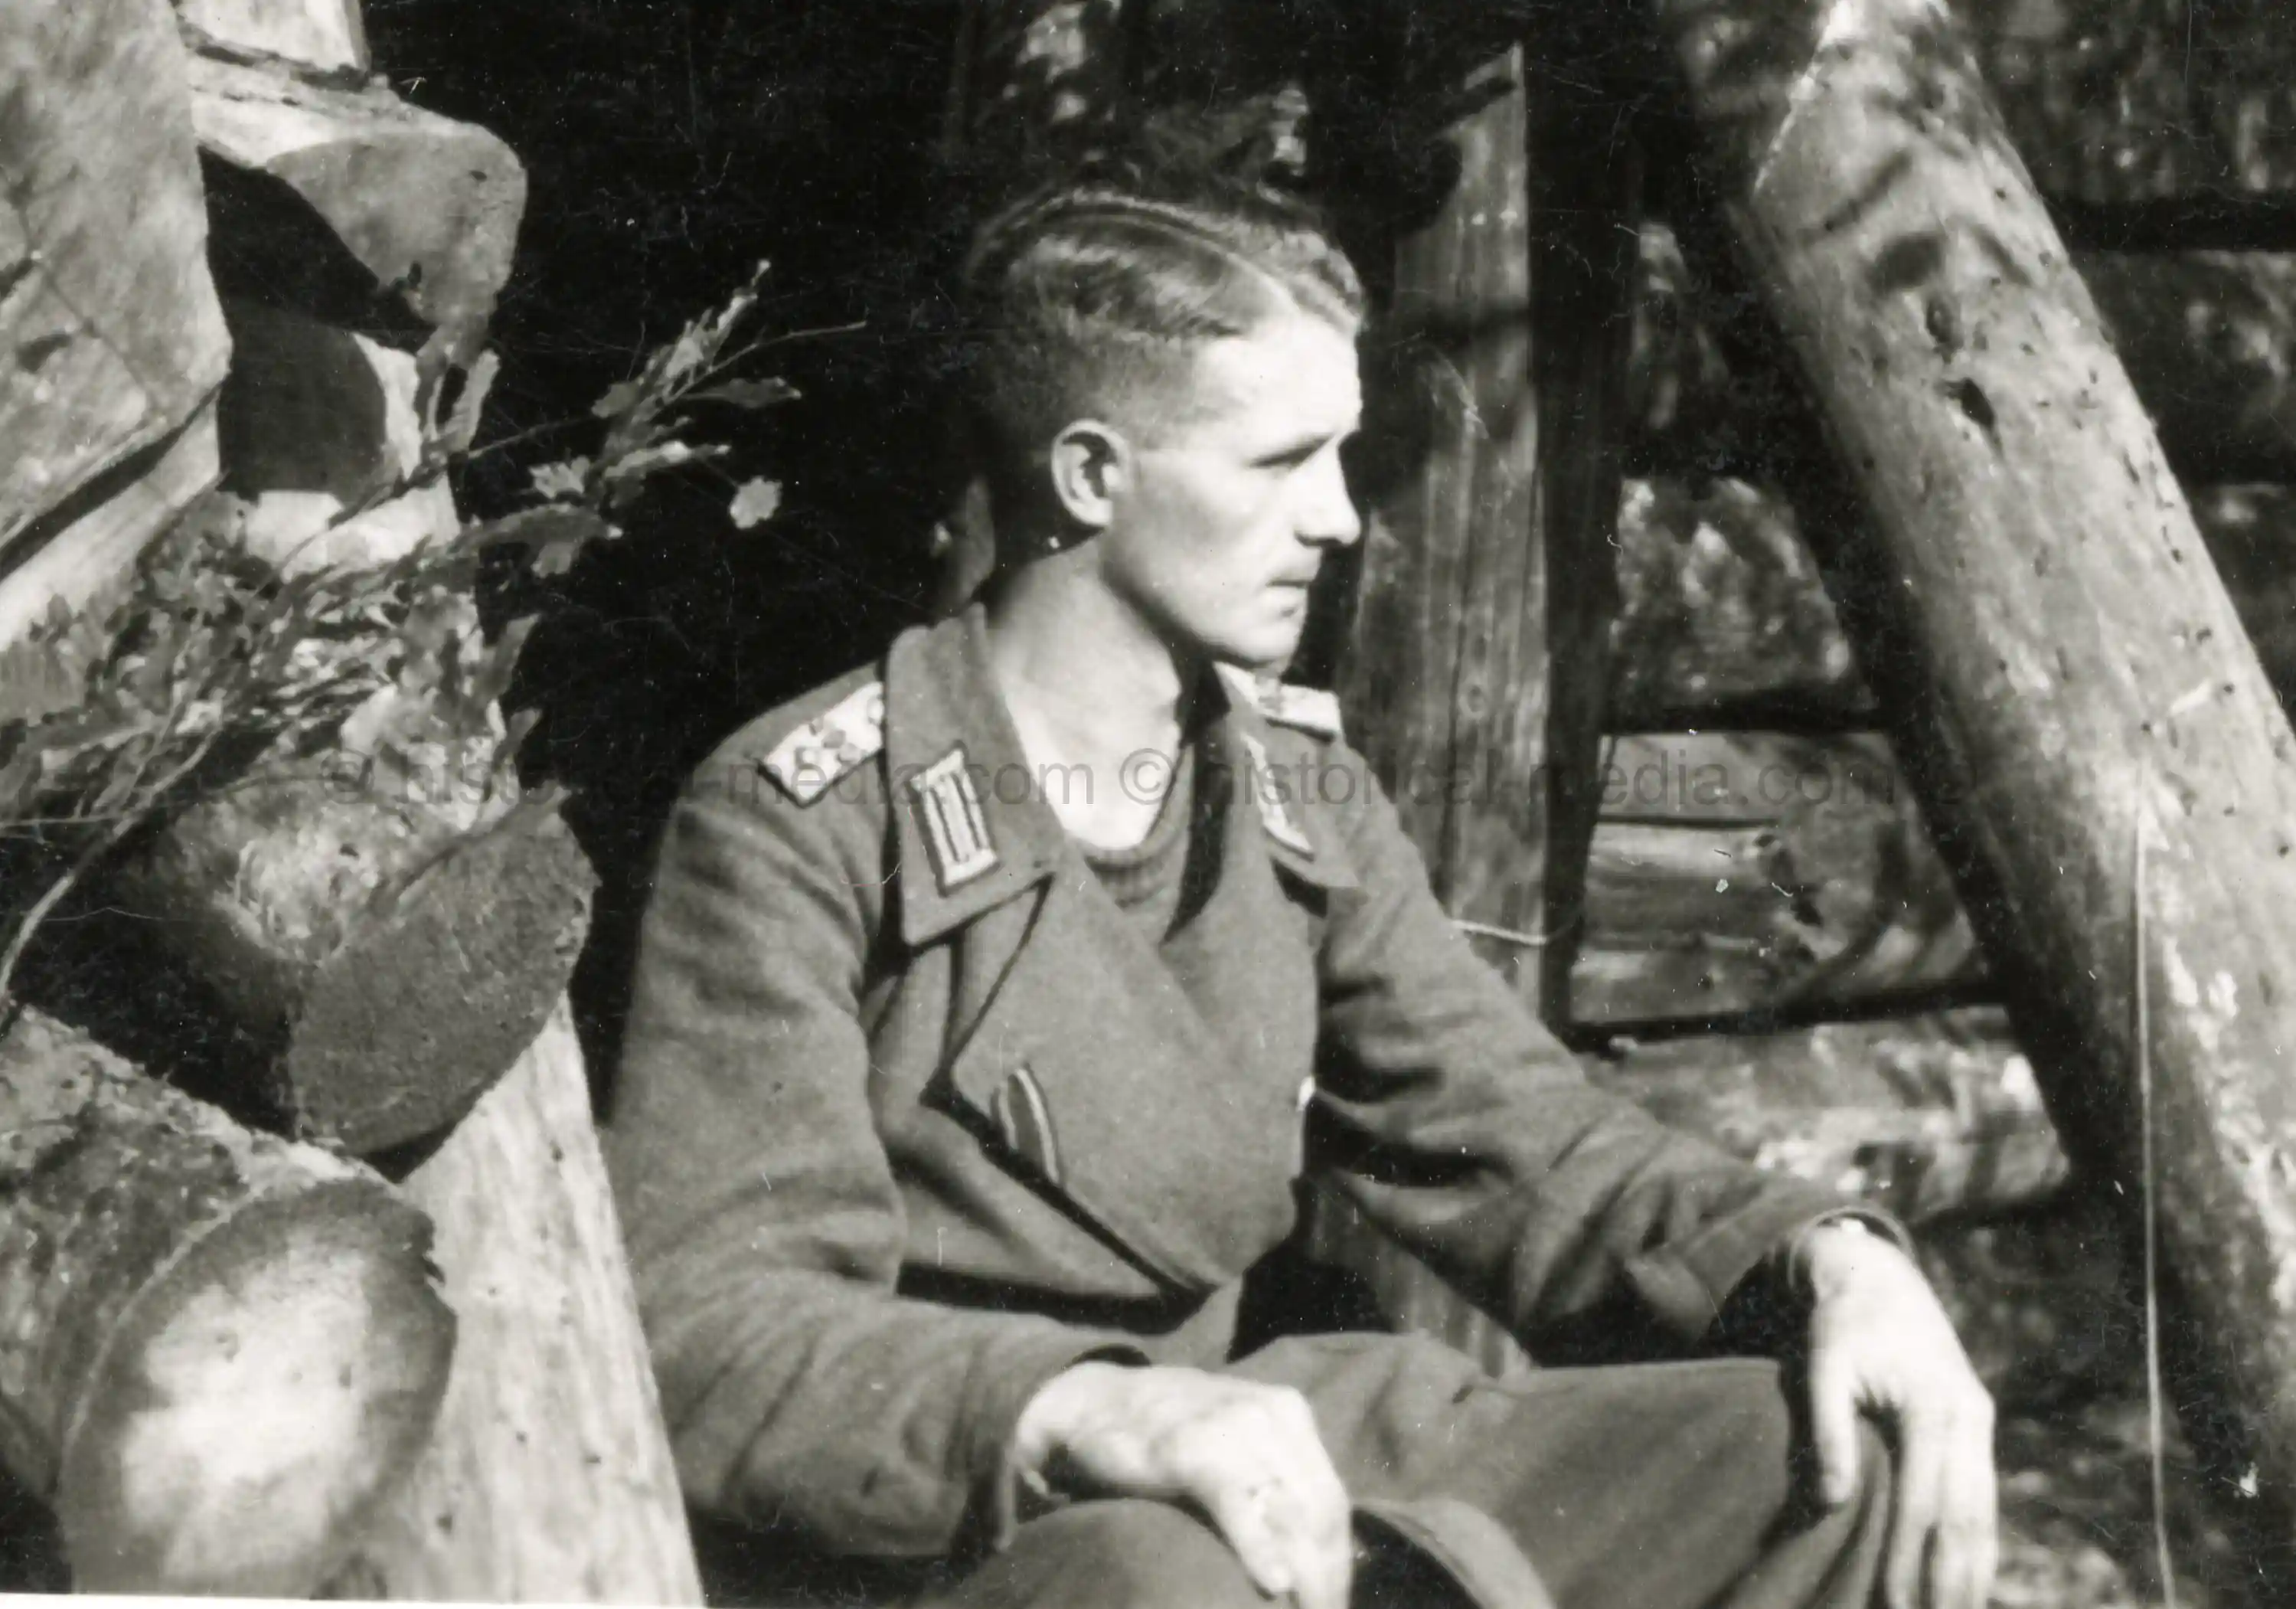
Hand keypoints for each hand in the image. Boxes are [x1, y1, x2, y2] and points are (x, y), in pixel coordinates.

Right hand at [1012, 1361, 1352, 1608]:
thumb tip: (1311, 1549)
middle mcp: (1269, 1414)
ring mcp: (1232, 1428)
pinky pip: (1237, 1504)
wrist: (1094, 1399)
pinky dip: (1258, 1547)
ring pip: (1289, 1512)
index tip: (1333, 1603)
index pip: (1331, 1500)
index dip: (1338, 1561)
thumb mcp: (1234, 1445)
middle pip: (1319, 1512)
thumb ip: (1272, 1478)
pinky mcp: (1192, 1449)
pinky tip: (1274, 1583)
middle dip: (1326, 1575)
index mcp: (1287, 1413)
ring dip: (1305, 1575)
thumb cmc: (1168, 1433)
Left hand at [1799, 1222, 1996, 1608]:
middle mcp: (1967, 1417)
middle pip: (1965, 1517)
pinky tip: (1968, 1580)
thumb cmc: (1840, 1324)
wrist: (1876, 1278)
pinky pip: (1981, 1496)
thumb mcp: (1823, 1366)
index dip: (1909, 1558)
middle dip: (1951, 1580)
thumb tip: (1832, 1502)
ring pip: (1983, 1512)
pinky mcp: (1975, 1426)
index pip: (1923, 1501)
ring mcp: (1978, 1422)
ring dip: (1973, 1570)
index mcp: (1931, 1404)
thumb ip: (1828, 1432)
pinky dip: (1977, 1541)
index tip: (1892, 1604)